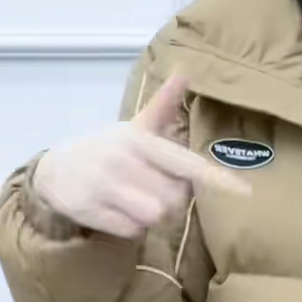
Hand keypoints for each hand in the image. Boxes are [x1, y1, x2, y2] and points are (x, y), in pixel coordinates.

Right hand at [32, 75, 250, 239]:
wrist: (55, 170)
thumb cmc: (108, 148)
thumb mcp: (135, 126)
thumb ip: (164, 106)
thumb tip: (185, 71)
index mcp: (140, 139)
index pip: (187, 163)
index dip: (217, 179)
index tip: (245, 191)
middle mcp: (123, 160)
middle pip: (175, 198)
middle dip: (171, 199)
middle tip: (153, 188)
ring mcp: (106, 186)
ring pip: (155, 216)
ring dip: (152, 215)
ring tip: (135, 198)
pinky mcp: (92, 210)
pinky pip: (133, 230)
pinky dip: (132, 226)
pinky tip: (118, 210)